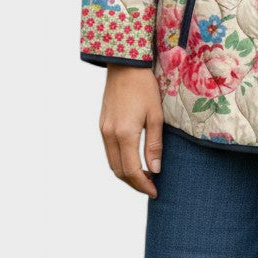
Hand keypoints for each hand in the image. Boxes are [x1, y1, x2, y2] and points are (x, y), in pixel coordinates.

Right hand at [98, 66, 163, 198]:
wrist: (125, 66)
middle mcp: (110, 135)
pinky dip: (120, 162)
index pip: (131, 170)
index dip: (143, 185)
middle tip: (151, 187)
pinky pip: (109, 151)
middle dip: (135, 183)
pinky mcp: (102, 125)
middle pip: (119, 171)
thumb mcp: (156, 115)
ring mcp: (103, 130)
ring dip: (126, 174)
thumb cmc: (145, 87)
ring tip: (145, 176)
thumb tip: (155, 169)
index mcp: (124, 134)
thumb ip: (154, 145)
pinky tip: (133, 160)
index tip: (155, 192)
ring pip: (112, 163)